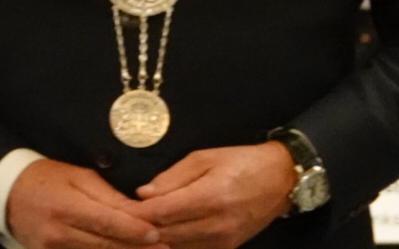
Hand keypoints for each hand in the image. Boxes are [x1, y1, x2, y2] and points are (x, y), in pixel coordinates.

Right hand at [7, 159, 161, 248]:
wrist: (6, 192)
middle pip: (106, 246)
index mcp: (66, 206)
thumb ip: (109, 197)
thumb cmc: (46, 178)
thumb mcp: (78, 177)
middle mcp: (59, 232)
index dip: (134, 231)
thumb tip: (141, 214)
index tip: (158, 236)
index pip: (107, 223)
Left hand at [133, 143, 293, 248]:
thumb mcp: (203, 158)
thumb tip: (143, 194)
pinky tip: (161, 235)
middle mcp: (217, 225)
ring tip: (137, 227)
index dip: (136, 213)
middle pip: (166, 235)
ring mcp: (224, 241)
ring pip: (177, 247)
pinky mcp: (227, 248)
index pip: (162, 213)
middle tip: (121, 219)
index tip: (118, 208)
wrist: (281, 180)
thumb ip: (171, 177)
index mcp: (210, 198)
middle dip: (141, 228)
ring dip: (155, 239)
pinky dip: (174, 244)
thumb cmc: (240, 163)